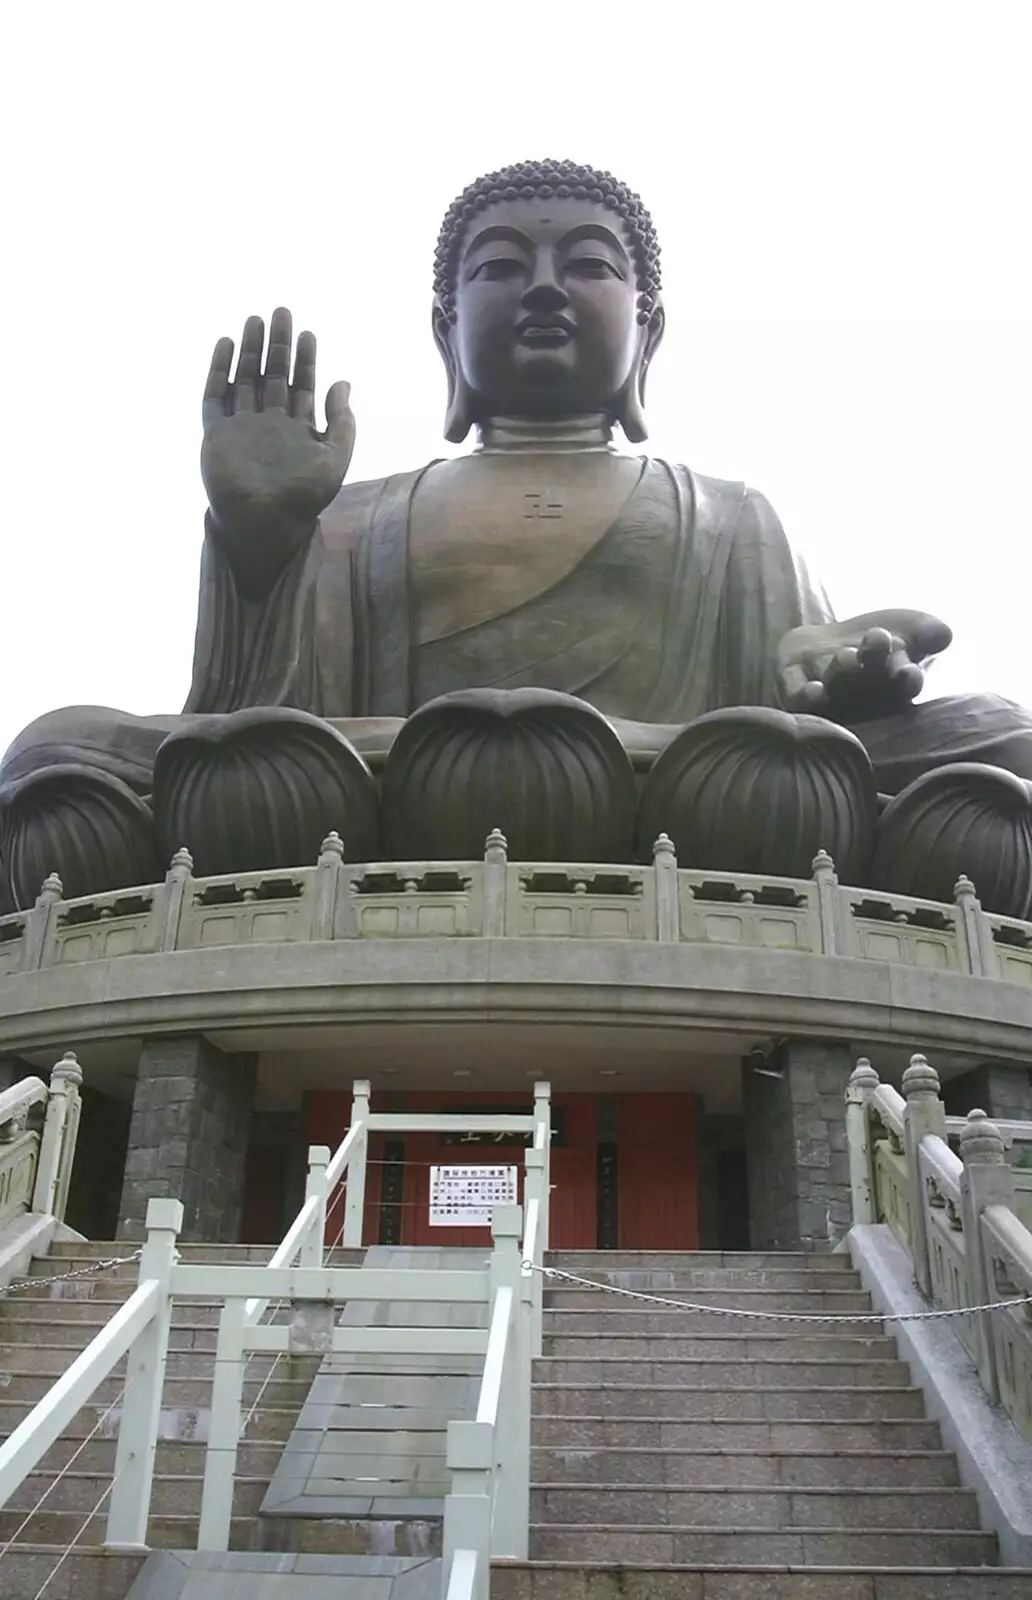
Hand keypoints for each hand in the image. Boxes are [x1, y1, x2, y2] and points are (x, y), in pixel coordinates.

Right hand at [201, 308, 354, 581]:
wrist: (266, 522)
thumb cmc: (304, 497)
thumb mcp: (335, 458)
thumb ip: (342, 421)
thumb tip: (344, 382)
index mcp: (297, 430)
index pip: (302, 386)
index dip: (305, 359)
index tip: (308, 333)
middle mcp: (269, 425)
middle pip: (273, 375)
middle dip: (278, 345)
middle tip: (281, 312)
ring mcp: (241, 428)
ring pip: (245, 379)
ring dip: (250, 350)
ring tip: (255, 319)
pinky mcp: (217, 435)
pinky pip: (215, 396)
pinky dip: (219, 370)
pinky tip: (226, 344)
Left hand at [778, 610, 952, 720]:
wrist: (827, 642)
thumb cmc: (877, 641)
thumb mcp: (910, 628)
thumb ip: (929, 631)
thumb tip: (943, 634)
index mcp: (893, 683)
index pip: (906, 683)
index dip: (907, 678)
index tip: (908, 671)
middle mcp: (860, 693)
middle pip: (868, 682)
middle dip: (872, 663)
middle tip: (877, 641)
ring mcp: (827, 691)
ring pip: (834, 686)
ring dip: (840, 674)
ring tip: (846, 657)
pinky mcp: (793, 684)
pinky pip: (796, 694)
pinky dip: (804, 694)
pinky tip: (812, 691)